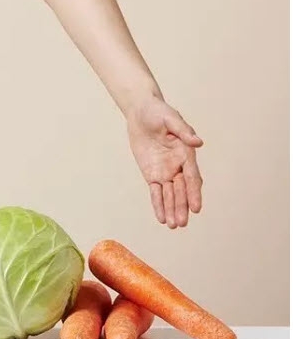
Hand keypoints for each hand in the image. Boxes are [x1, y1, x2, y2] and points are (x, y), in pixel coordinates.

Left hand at [126, 96, 203, 228]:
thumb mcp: (170, 118)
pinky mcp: (152, 173)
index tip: (196, 208)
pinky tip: (161, 218)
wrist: (141, 112)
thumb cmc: (158, 112)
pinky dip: (158, 204)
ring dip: (171, 209)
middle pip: (181, 190)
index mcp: (186, 153)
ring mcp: (165, 171)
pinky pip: (156, 192)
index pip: (192, 177)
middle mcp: (178, 165)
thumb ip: (183, 130)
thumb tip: (198, 142)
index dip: (194, 193)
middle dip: (181, 206)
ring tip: (174, 226)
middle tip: (182, 223)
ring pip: (170, 194)